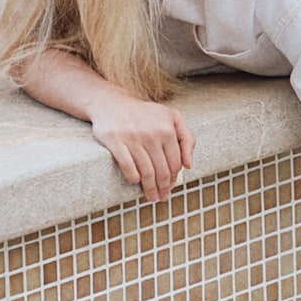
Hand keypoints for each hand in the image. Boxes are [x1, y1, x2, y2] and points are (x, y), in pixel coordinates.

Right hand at [86, 87, 192, 201]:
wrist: (112, 103)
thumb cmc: (145, 114)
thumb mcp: (172, 118)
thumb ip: (186, 138)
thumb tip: (188, 165)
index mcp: (167, 128)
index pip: (175, 163)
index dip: (174, 179)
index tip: (171, 187)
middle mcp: (152, 133)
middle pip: (162, 170)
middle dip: (163, 188)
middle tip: (161, 197)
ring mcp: (133, 137)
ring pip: (146, 172)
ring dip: (149, 188)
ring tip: (151, 196)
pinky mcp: (115, 140)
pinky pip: (127, 166)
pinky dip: (133, 177)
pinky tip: (135, 181)